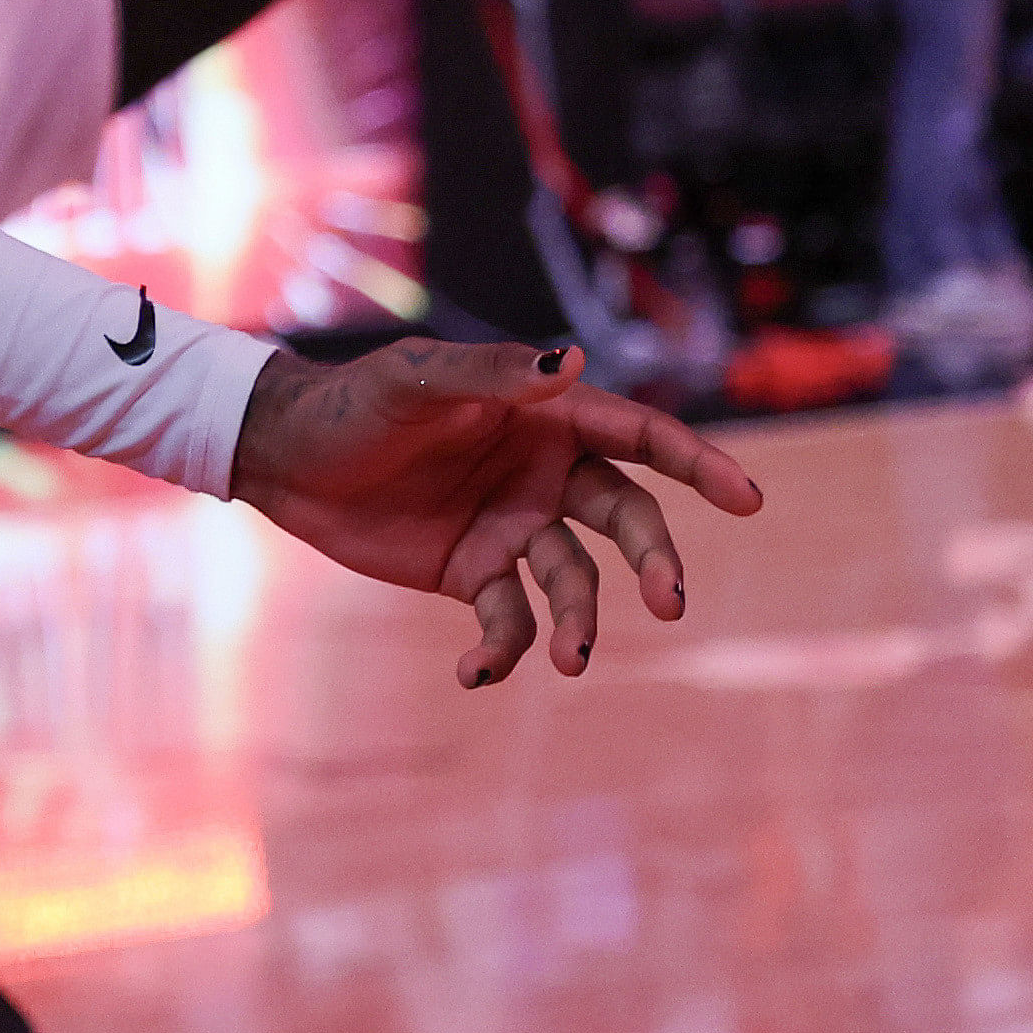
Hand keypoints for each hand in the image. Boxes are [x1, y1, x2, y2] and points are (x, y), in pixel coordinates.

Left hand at [226, 338, 762, 684]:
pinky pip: (510, 620)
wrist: (284, 456)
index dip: (699, 465)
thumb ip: (492, 376)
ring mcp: (514, 527)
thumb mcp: (416, 382)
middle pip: (626, 519)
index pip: (642, 438)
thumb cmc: (354, 402)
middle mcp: (545, 474)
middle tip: (670, 602)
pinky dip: (504, 651)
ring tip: (573, 661)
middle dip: (654, 560)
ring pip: (577, 580)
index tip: (748, 499)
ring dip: (583, 622)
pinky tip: (476, 671)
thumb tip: (571, 361)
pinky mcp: (474, 574)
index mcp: (548, 417)